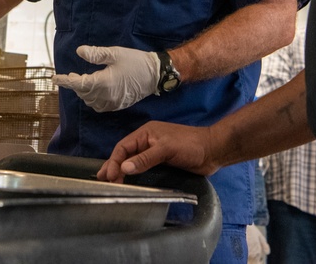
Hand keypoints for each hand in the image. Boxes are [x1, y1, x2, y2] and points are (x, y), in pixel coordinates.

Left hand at [53, 45, 159, 111]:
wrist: (155, 75)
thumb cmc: (135, 61)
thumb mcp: (114, 53)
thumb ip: (95, 54)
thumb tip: (79, 51)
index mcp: (104, 82)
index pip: (79, 84)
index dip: (65, 81)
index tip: (55, 78)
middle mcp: (106, 95)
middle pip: (83, 93)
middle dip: (75, 85)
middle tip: (71, 75)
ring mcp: (112, 103)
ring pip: (90, 101)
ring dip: (83, 92)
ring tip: (82, 81)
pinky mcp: (118, 105)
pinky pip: (99, 106)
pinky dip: (93, 99)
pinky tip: (94, 91)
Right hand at [97, 121, 219, 182]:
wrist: (213, 150)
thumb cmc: (190, 145)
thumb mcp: (166, 150)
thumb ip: (145, 159)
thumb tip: (124, 167)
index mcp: (146, 133)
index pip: (123, 147)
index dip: (114, 161)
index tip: (108, 176)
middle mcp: (147, 141)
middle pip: (125, 153)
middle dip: (113, 165)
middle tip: (103, 180)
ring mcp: (155, 151)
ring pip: (133, 160)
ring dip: (122, 170)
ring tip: (111, 181)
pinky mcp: (162, 161)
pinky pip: (143, 166)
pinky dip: (134, 173)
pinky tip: (129, 180)